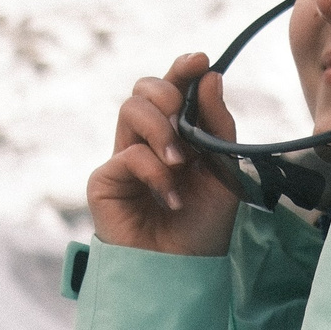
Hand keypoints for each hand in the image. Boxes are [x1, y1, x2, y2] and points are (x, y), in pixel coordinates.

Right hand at [87, 53, 241, 255]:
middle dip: (166, 92)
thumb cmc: (204, 226)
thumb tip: (210, 76)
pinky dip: (154, 171)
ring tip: (179, 162)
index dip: (181, 69)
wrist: (183, 270)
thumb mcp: (225, 172)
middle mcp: (147, 142)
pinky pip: (128, 155)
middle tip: (182, 117)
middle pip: (143, 89)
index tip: (199, 59)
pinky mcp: (105, 180)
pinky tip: (170, 196)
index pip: (173, 90)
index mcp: (176, 136)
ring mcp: (123, 159)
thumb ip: (218, 126)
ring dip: (160, 129)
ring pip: (130, 109)